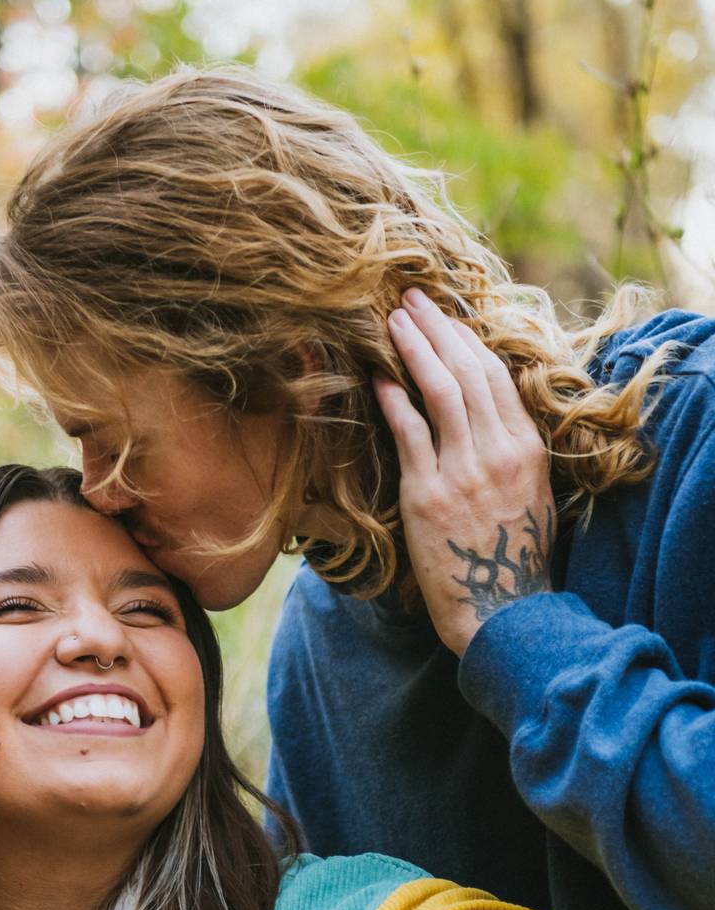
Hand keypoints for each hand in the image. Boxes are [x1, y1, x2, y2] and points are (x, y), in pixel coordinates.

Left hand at [374, 289, 554, 657]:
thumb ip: (513, 450)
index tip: (444, 317)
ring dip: (414, 350)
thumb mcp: (532, 494)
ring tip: (392, 321)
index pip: (494, 377)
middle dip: (437, 330)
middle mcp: (499, 451)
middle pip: (467, 372)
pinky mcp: (428, 495)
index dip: (466, 340)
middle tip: (411, 299)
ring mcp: (463, 471)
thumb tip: (489, 413)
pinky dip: (393, 400)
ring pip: (439, 393)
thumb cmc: (513, 555)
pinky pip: (410, 434)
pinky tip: (377, 376)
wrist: (501, 610)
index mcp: (527, 448)